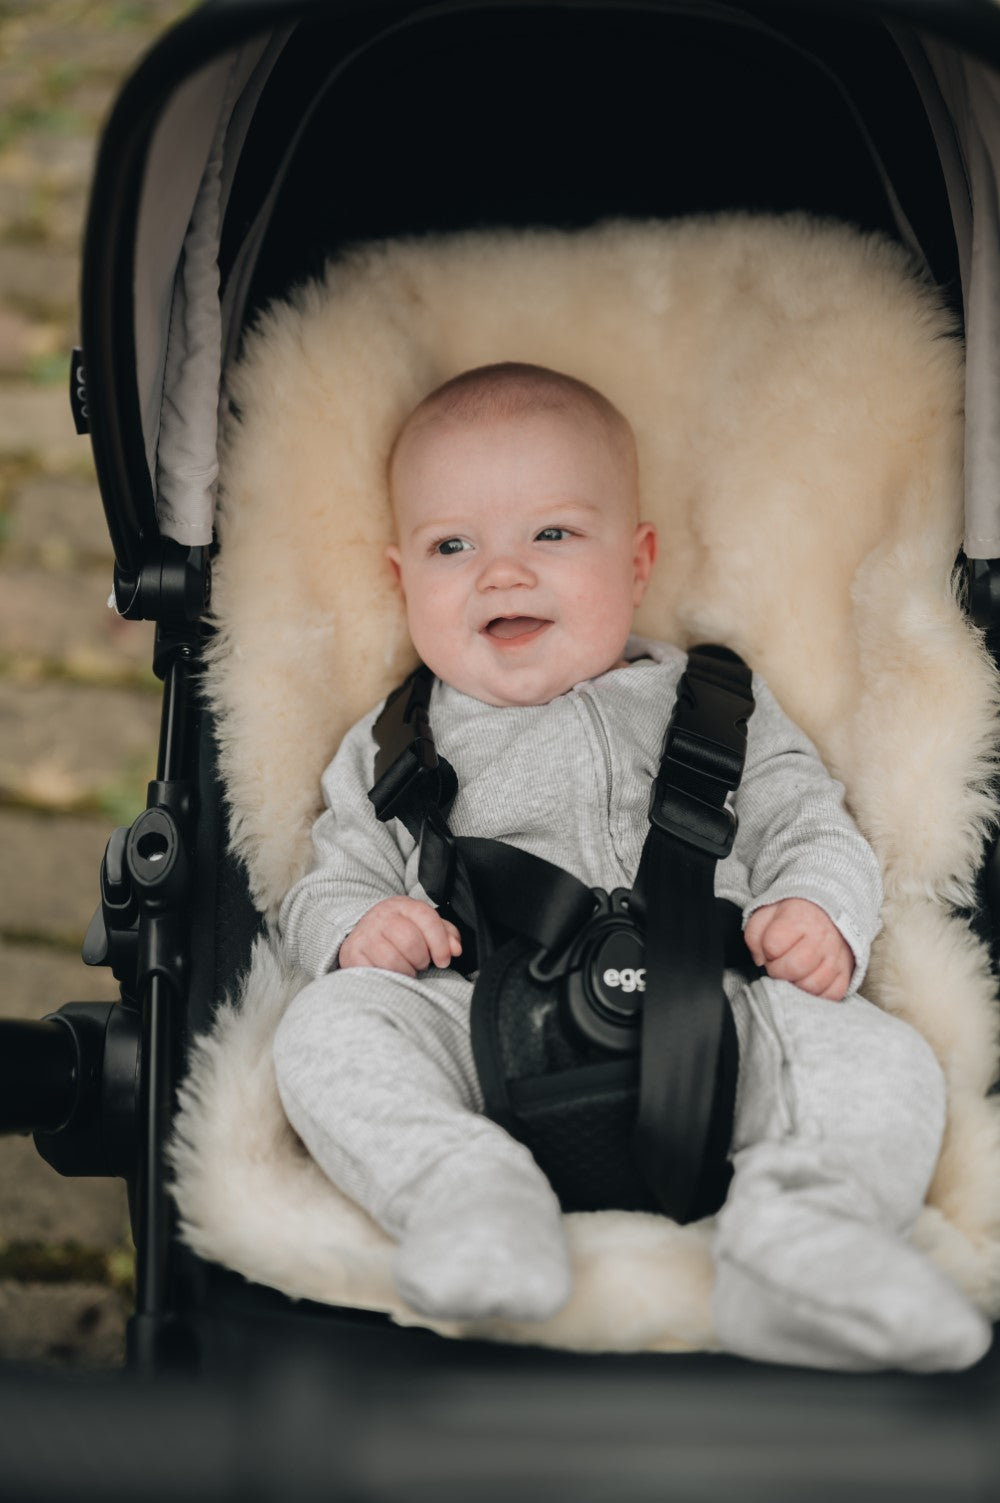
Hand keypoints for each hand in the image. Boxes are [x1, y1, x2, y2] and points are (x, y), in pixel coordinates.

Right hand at [339, 896, 461, 975]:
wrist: (362, 932)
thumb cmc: (400, 932)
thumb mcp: (423, 926)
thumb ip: (445, 934)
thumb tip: (456, 950)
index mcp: (404, 906)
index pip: (427, 919)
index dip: (440, 943)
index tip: (444, 960)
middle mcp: (382, 916)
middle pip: (411, 942)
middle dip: (421, 959)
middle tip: (420, 964)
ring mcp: (365, 934)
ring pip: (393, 960)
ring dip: (406, 971)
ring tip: (406, 969)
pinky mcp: (352, 953)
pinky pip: (375, 972)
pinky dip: (388, 978)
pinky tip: (390, 974)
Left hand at [744, 898, 852, 1000]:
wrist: (827, 912)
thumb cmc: (792, 917)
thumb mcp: (766, 914)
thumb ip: (755, 935)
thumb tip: (760, 960)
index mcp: (797, 918)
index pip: (773, 944)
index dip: (767, 950)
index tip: (771, 948)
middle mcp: (820, 937)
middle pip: (794, 967)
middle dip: (779, 971)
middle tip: (779, 964)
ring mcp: (835, 955)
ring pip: (813, 984)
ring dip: (797, 984)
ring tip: (794, 973)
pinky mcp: (846, 970)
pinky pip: (833, 994)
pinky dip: (817, 994)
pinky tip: (808, 981)